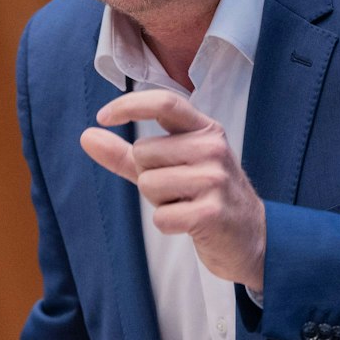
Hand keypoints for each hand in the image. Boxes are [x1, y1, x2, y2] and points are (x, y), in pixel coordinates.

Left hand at [80, 89, 265, 291]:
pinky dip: (168, 225)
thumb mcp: (168, 168)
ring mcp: (215, 179)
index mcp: (205, 130)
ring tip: (186, 205)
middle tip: (178, 190)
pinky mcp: (212, 212)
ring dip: (159, 203)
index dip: (129, 105)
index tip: (103, 117)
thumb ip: (126, 154)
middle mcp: (212, 148)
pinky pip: (161, 217)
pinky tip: (190, 223)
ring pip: (148, 184)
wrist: (251, 237)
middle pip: (144, 153)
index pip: (164, 102)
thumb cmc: (204, 197)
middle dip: (148, 176)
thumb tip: (87, 136)